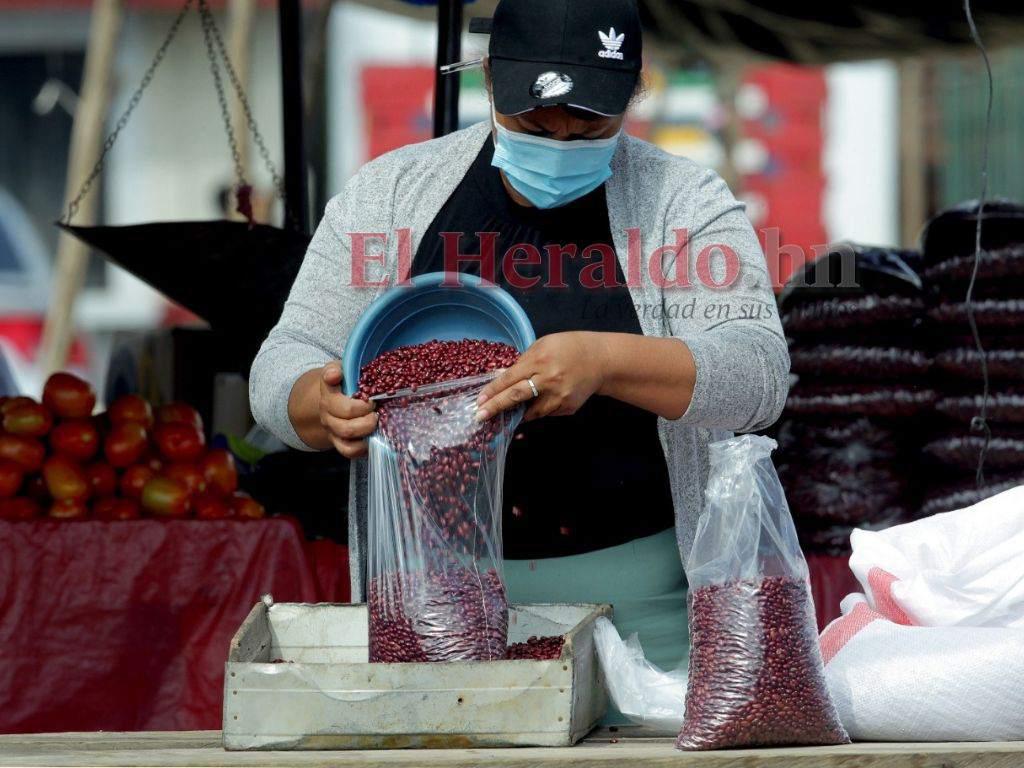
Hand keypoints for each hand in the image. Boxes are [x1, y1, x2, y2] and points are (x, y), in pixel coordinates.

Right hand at [318, 363, 377, 457]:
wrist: (335, 405)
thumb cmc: (347, 386)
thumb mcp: (346, 371)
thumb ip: (345, 368)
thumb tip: (336, 374)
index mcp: (329, 388)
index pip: (328, 378)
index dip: (334, 377)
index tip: (346, 378)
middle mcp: (327, 408)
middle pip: (345, 411)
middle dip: (365, 409)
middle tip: (375, 406)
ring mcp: (332, 427)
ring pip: (347, 433)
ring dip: (366, 427)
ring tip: (376, 420)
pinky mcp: (338, 442)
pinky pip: (349, 450)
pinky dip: (363, 446)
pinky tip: (372, 437)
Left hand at [475, 332, 607, 421]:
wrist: (601, 360)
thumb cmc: (568, 348)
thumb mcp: (543, 345)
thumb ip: (523, 362)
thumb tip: (502, 378)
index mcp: (540, 361)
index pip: (510, 378)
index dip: (492, 391)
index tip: (479, 401)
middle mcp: (548, 380)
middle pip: (516, 396)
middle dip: (495, 408)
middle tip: (479, 417)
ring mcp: (559, 397)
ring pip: (531, 411)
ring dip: (518, 412)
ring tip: (511, 411)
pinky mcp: (567, 408)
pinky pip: (546, 412)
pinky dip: (538, 409)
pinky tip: (541, 401)